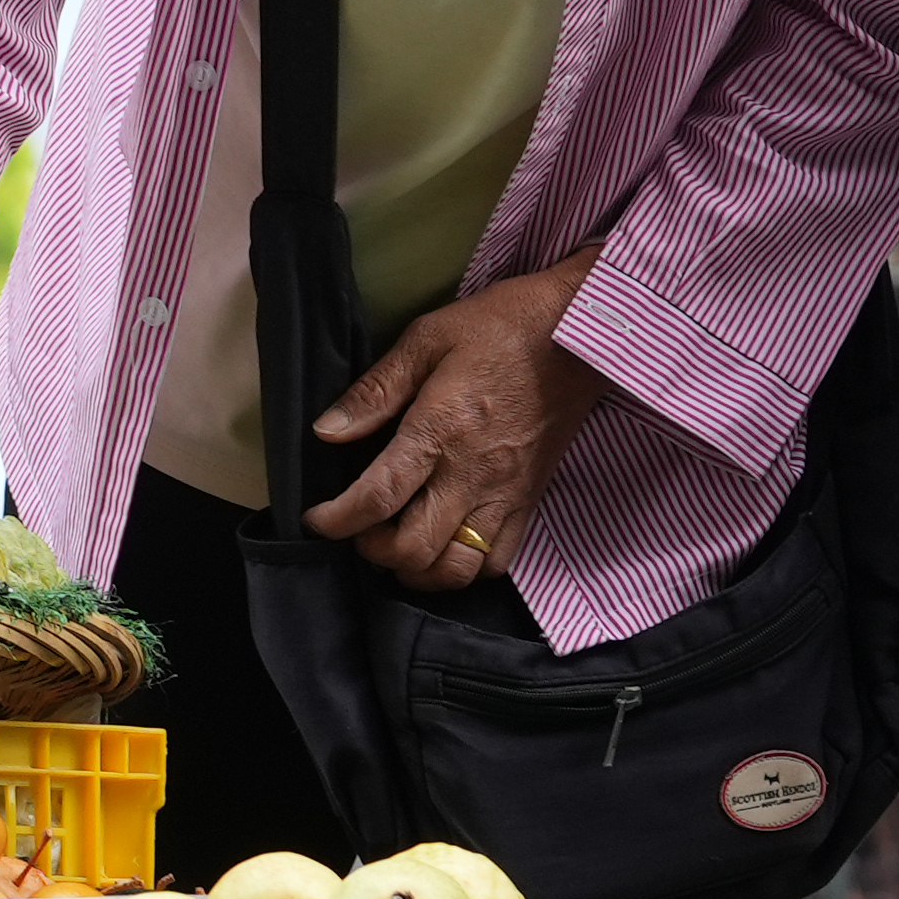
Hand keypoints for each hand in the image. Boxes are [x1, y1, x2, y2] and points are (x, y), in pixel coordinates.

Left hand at [309, 257, 594, 594]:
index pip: (379, 497)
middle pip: (414, 549)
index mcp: (440, 430)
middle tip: (361, 529)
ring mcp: (506, 494)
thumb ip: (376, 390)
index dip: (338, 520)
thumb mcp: (428, 338)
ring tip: (400, 544)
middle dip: (374, 552)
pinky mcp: (530, 501)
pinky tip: (445, 544)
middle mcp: (473, 473)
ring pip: (456, 569)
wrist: (580, 335)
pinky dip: (463, 569)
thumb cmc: (501, 328)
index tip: (318, 520)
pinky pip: (497, 562)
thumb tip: (328, 431)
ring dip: (418, 570)